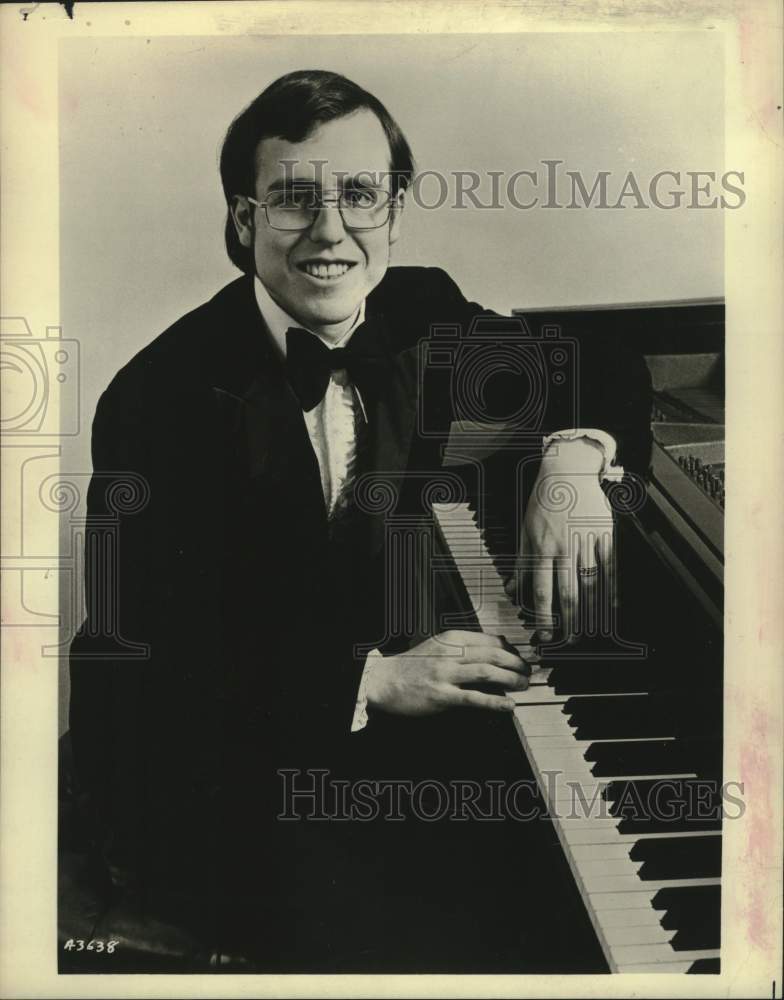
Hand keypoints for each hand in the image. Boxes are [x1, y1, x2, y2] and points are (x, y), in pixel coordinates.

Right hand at [365, 630, 530, 716]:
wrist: (382, 679)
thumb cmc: (410, 666)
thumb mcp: (438, 647)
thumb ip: (462, 648)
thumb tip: (493, 653)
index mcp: (451, 638)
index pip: (490, 640)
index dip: (511, 650)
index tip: (521, 659)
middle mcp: (450, 653)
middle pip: (493, 654)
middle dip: (516, 664)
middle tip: (527, 672)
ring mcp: (446, 674)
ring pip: (487, 673)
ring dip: (511, 680)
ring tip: (523, 686)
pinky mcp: (441, 696)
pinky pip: (473, 698)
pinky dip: (494, 701)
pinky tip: (508, 705)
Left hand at [507, 438, 614, 642]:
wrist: (568, 471)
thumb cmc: (544, 501)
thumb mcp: (525, 530)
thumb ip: (521, 563)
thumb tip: (511, 590)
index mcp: (542, 548)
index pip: (542, 590)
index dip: (544, 616)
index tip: (546, 635)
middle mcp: (564, 548)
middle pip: (568, 594)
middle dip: (569, 623)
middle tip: (569, 642)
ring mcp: (586, 542)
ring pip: (590, 585)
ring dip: (591, 613)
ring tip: (589, 632)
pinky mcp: (605, 535)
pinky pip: (610, 568)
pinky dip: (611, 591)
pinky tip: (610, 608)